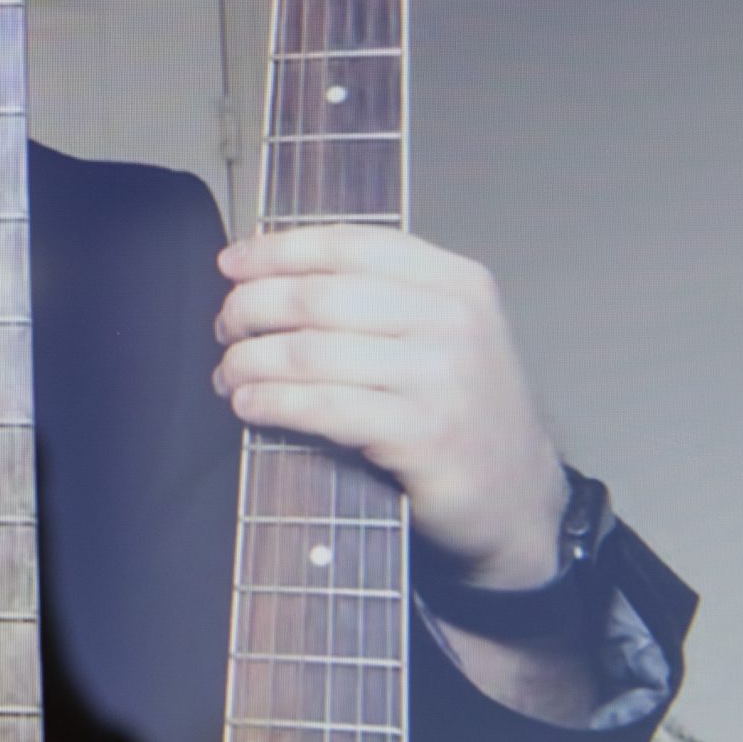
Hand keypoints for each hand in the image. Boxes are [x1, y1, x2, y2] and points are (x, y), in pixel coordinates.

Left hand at [214, 226, 568, 588]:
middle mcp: (454, 320)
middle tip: (225, 329)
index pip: (350, 245)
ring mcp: (443, 377)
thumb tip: (270, 268)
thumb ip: (376, 295)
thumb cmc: (461, 410)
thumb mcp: (441, 333)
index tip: (232, 262)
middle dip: (252, 308)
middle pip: (318, 296)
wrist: (517, 496)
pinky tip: (248, 404)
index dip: (279, 250)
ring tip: (229, 375)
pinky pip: (323, 407)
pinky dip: (272, 402)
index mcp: (456, 282)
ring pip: (311, 352)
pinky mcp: (424, 434)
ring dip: (250, 362)